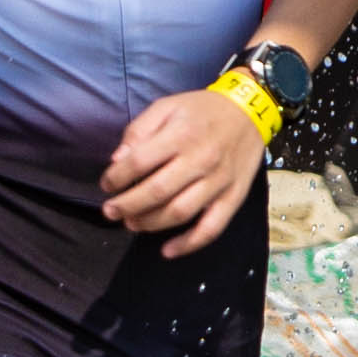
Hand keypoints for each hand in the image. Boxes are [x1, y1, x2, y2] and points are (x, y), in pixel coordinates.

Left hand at [102, 84, 269, 256]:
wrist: (250, 112)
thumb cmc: (202, 110)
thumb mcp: (167, 106)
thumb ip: (139, 130)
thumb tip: (118, 160)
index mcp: (181, 134)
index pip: (139, 162)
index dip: (116, 178)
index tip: (107, 184)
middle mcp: (200, 160)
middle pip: (156, 191)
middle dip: (126, 205)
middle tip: (111, 211)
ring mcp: (218, 181)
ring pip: (179, 213)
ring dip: (150, 224)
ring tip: (132, 223)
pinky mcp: (232, 197)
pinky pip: (211, 228)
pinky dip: (189, 244)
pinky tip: (167, 250)